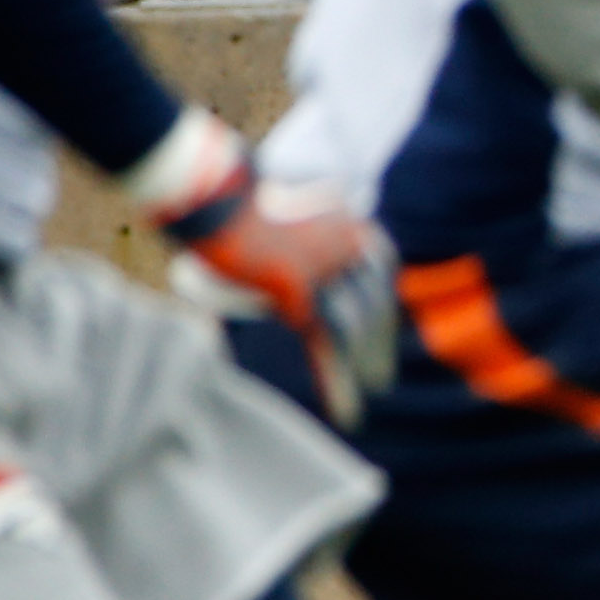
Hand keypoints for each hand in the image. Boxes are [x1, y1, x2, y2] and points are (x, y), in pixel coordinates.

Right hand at [126, 108, 400, 428]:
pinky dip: (338, 380)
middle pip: (374, 299)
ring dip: (367, 361)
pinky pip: (326, 344)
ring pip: (356, 324)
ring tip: (375, 391)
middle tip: (384, 375)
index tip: (384, 327)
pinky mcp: (298, 290)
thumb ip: (304, 231)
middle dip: (380, 340)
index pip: (382, 266)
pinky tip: (348, 410)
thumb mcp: (285, 208)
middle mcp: (345, 241)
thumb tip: (303, 259)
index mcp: (346, 219)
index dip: (384, 302)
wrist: (214, 190)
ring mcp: (324, 266)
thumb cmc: (235, 197)